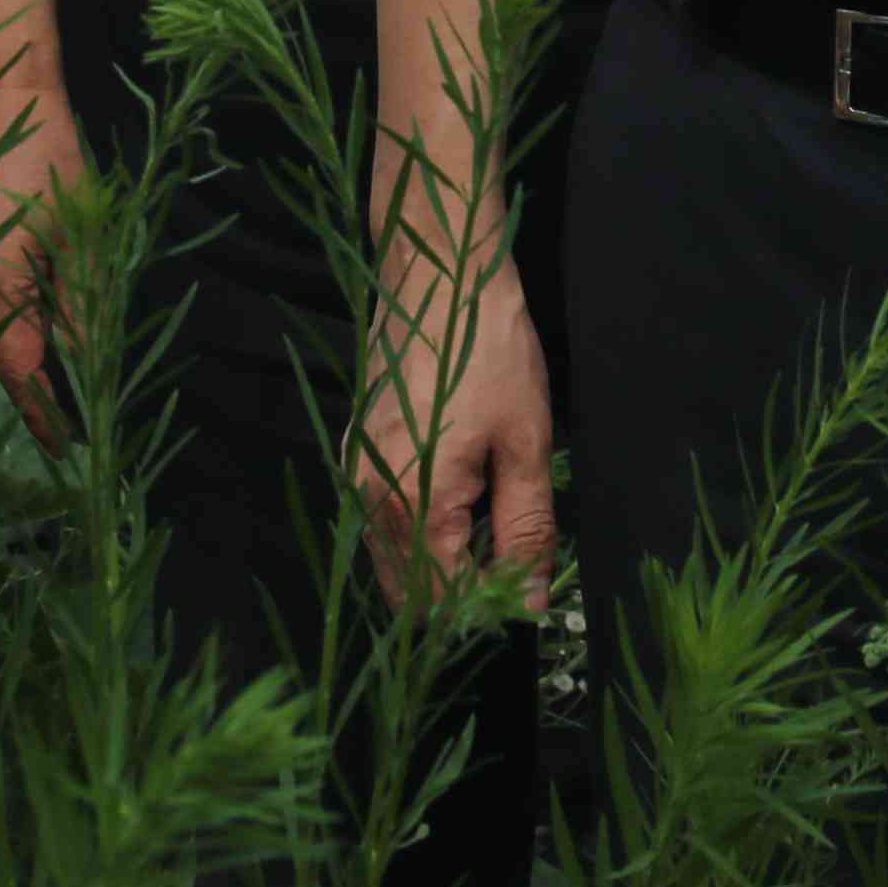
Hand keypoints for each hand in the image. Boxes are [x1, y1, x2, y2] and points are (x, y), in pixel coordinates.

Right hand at [0, 108, 90, 436]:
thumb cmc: (49, 154)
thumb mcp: (81, 234)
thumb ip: (80, 306)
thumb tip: (85, 365)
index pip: (20, 370)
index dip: (43, 413)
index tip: (65, 450)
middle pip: (6, 341)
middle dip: (44, 361)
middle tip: (85, 383)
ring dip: (29, 317)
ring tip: (69, 298)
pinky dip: (11, 290)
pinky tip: (38, 263)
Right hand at [359, 256, 558, 608]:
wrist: (438, 271)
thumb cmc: (489, 350)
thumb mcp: (525, 443)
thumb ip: (526, 533)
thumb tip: (527, 604)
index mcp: (413, 502)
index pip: (447, 601)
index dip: (492, 615)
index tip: (530, 607)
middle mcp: (371, 500)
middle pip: (411, 595)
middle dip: (462, 603)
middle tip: (516, 581)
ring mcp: (357, 477)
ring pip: (394, 564)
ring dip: (440, 574)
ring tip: (495, 546)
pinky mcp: (357, 454)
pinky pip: (383, 527)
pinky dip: (421, 541)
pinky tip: (463, 514)